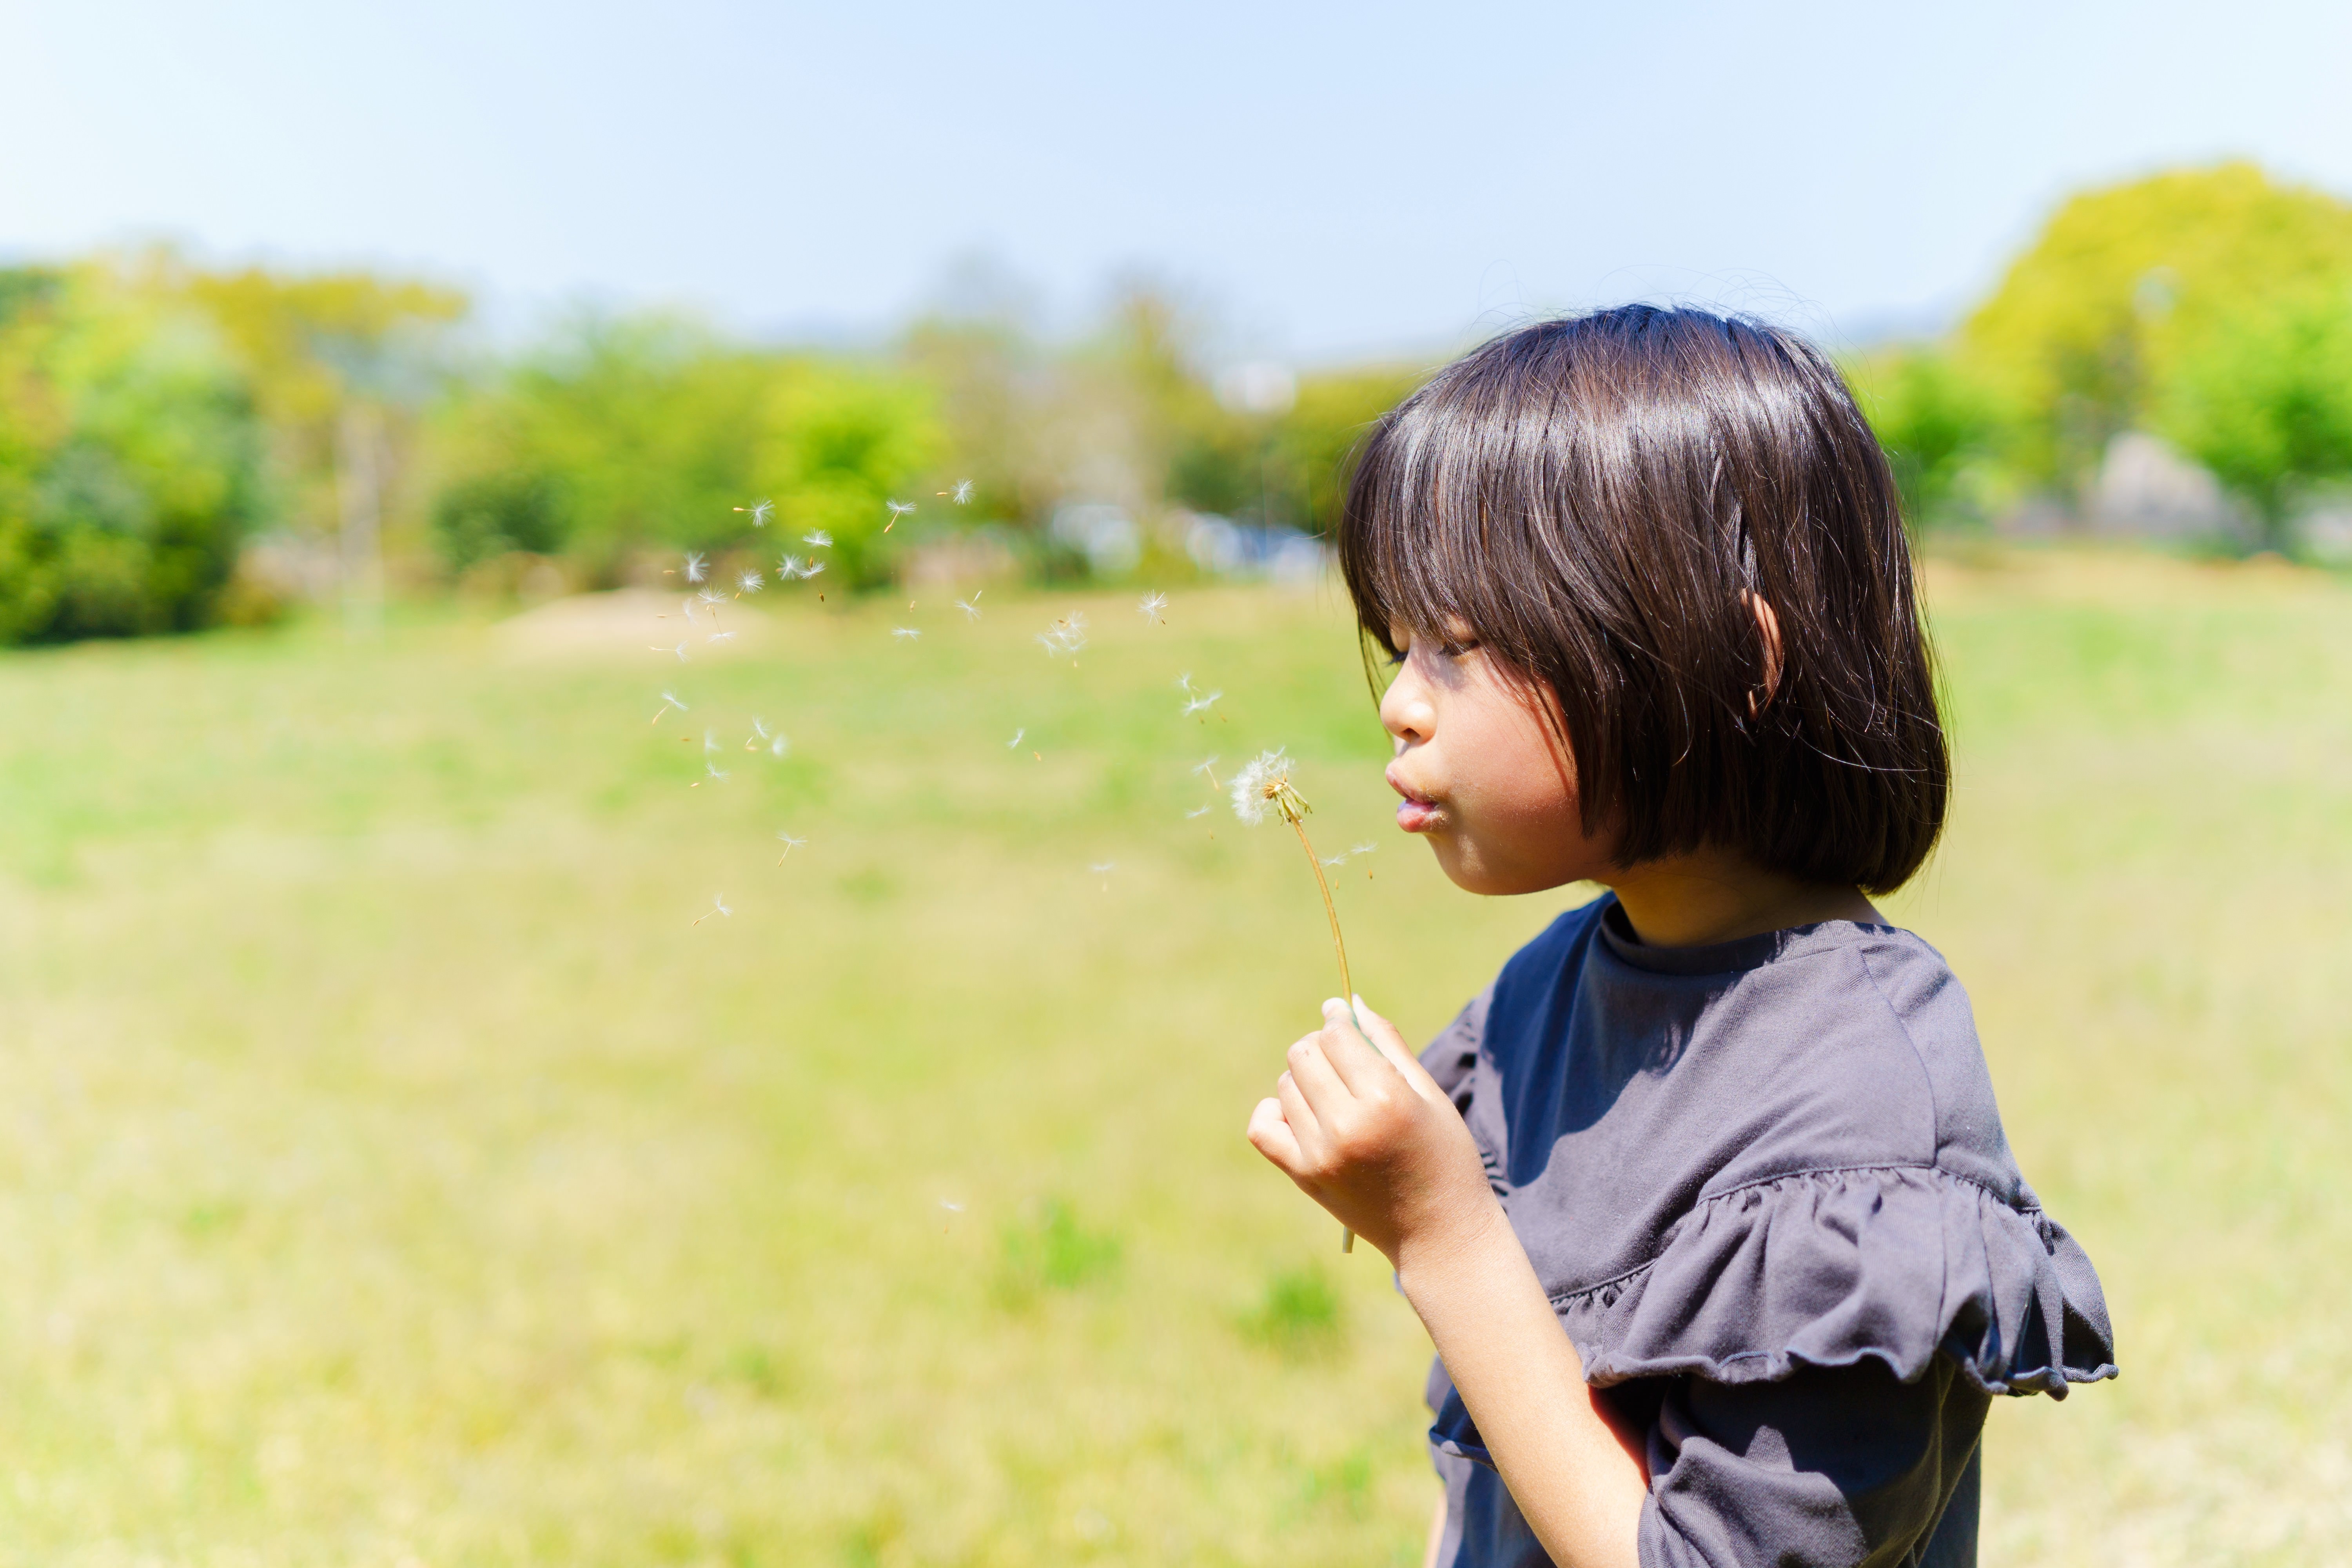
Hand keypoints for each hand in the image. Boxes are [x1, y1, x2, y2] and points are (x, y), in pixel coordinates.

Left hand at [1246, 996, 1502, 1266]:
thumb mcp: (1430, 1095)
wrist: (1439, 1233)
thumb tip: (1349, 1003)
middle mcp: (1347, 1125)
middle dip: (1321, 1047)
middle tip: (1345, 1061)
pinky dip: (1276, 1112)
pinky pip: (1262, 1127)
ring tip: (1337, 1096)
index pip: (1336, 1035)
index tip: (1342, 1018)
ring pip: (1286, 1085)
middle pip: (1304, 1055)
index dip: (1337, 1020)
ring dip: (1306, 1080)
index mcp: (1385, 1099)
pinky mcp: (1304, 1177)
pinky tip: (1303, 1115)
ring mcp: (1320, 1154)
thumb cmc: (1444, 1157)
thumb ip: (1388, 1044)